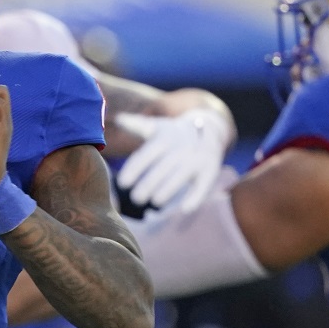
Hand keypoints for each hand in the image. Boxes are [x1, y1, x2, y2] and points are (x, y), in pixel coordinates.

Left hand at [115, 108, 230, 210]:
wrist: (208, 128)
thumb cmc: (171, 132)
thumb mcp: (154, 126)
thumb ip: (135, 125)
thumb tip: (118, 118)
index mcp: (163, 139)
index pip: (145, 156)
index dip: (133, 170)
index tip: (121, 183)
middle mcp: (180, 148)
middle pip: (161, 169)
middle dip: (147, 185)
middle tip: (135, 199)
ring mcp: (196, 159)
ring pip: (179, 178)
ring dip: (167, 191)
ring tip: (154, 202)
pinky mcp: (209, 169)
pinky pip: (202, 185)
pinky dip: (195, 197)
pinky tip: (184, 209)